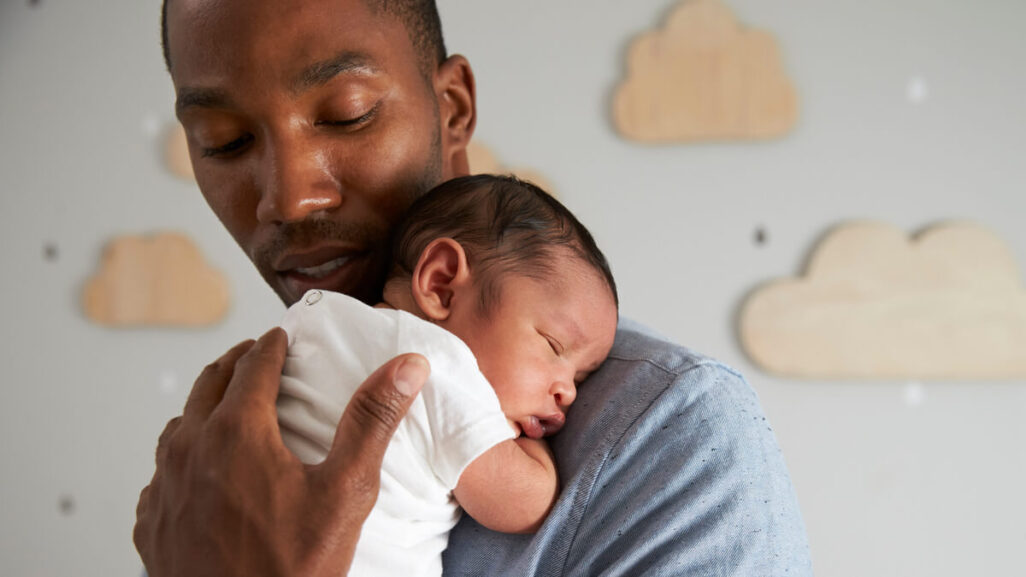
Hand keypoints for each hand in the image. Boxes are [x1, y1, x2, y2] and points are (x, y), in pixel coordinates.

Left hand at [133, 327, 428, 576]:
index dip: (271, 346)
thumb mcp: (345, 491)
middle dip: (234, 364)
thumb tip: (406, 367)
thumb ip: (371, 421)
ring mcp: (165, 488)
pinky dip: (182, 457)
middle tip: (254, 356)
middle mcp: (190, 451)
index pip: (253, 366)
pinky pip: (162, 474)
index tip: (280, 336)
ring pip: (178, 427)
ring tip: (226, 407)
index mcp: (236, 433)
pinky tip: (200, 472)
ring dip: (203, 407)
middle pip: (207, 385)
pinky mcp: (152, 523)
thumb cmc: (294, 567)